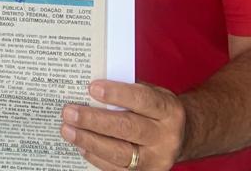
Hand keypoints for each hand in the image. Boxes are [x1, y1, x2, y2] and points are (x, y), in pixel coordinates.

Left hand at [60, 80, 184, 170]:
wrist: (183, 136)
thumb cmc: (156, 109)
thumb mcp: (150, 93)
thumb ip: (126, 91)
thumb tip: (89, 90)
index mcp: (169, 110)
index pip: (142, 100)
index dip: (117, 94)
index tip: (91, 88)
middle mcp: (166, 136)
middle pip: (127, 128)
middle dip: (94, 120)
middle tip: (69, 112)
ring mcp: (157, 159)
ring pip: (120, 152)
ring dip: (89, 141)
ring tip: (68, 130)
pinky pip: (117, 169)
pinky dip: (96, 156)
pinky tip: (81, 145)